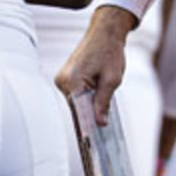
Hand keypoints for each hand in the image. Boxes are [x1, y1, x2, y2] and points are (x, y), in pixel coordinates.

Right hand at [55, 5, 136, 124]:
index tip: (92, 142)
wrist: (105, 33)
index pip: (78, 110)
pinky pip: (77, 94)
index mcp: (72, 82)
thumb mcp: (112, 79)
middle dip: (91, 113)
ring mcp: (62, 80)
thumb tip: (100, 123)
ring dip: (90, 103)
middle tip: (104, 127)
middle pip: (77, 107)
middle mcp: (62, 82)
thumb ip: (103, 101)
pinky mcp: (66, 78)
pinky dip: (87, 97)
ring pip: (78, 101)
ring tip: (104, 101)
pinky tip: (98, 94)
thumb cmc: (110, 53)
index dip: (86, 126)